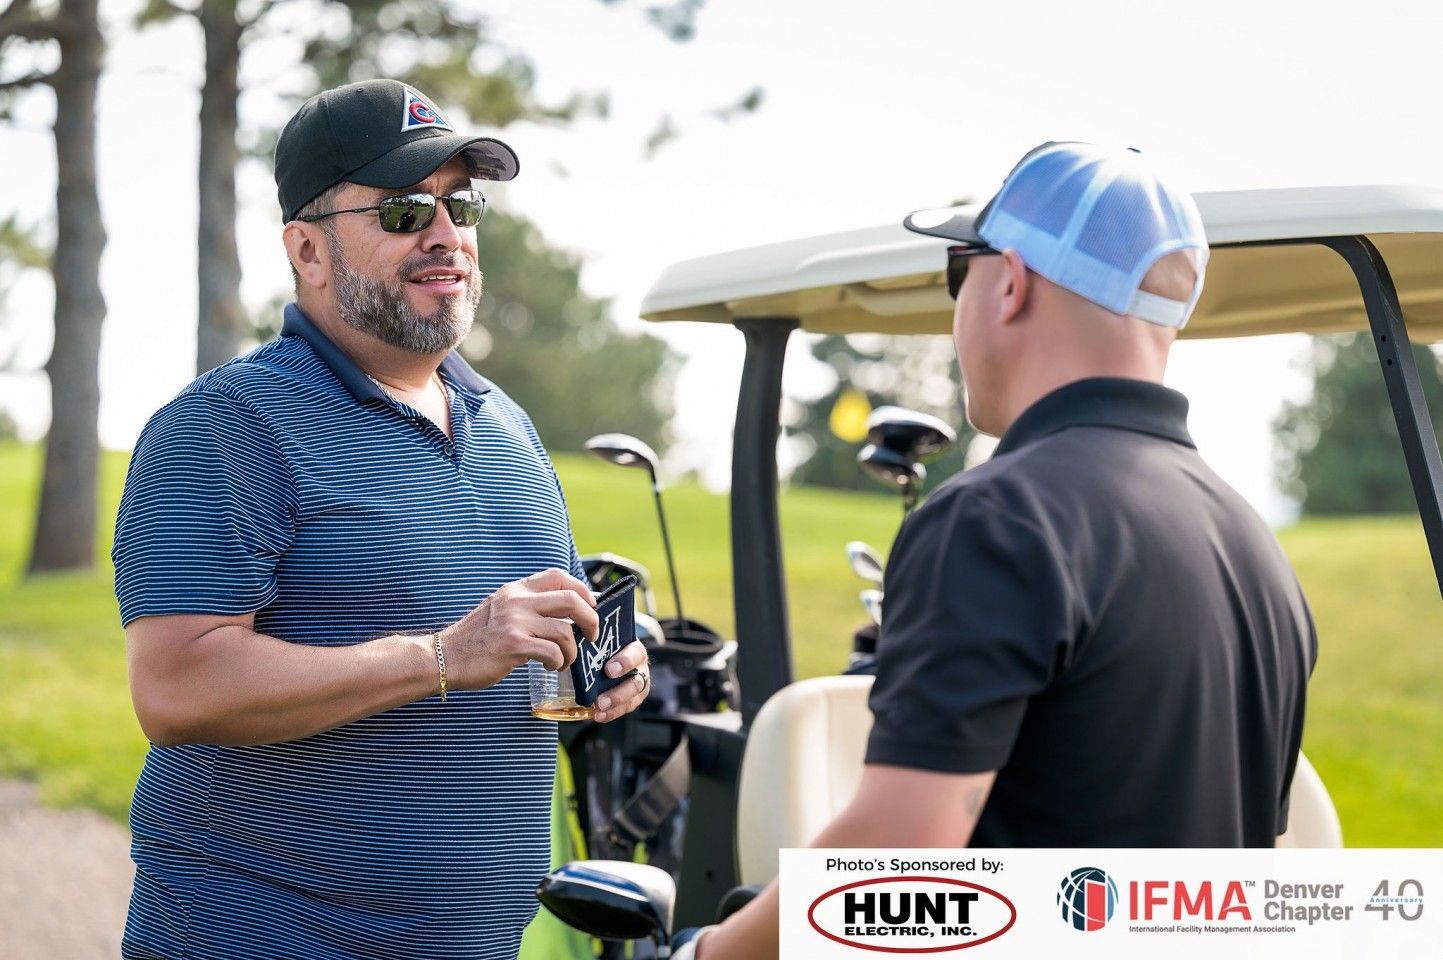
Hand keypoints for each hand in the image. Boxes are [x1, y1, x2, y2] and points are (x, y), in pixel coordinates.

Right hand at [438, 568, 597, 690]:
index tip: (591, 605)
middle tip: (592, 635)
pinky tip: (550, 666)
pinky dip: (558, 662)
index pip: (558, 576)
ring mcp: (515, 621)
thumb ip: (526, 606)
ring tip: (563, 660)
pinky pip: (552, 652)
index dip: (582, 589)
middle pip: (571, 600)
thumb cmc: (476, 639)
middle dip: (590, 619)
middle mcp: (517, 601)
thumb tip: (563, 613)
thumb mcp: (500, 610)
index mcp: (516, 590)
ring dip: (572, 650)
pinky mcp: (513, 644)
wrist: (445, 657)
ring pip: (565, 631)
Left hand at [591, 639, 650, 721]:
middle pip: (636, 683)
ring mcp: (638, 685)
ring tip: (598, 710)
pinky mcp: (633, 698)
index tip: (609, 670)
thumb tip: (573, 644)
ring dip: (614, 706)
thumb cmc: (607, 645)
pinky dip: (612, 713)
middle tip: (600, 701)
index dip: (624, 662)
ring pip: (632, 699)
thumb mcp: (604, 639)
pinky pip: (625, 708)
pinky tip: (598, 716)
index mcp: (635, 649)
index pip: (635, 654)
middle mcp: (640, 668)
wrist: (612, 652)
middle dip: (618, 693)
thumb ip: (593, 642)